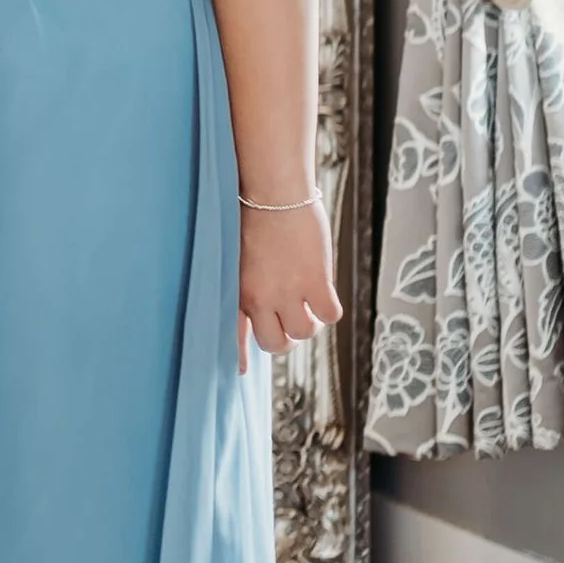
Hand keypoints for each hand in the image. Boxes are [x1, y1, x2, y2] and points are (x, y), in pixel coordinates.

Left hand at [239, 196, 340, 361]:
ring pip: (305, 332)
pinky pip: (329, 315)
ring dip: (309, 321)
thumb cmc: (252, 213)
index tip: (238, 371)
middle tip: (290, 317)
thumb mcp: (235, 253)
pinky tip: (324, 291)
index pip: (234, 335)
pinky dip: (329, 309)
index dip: (239, 356)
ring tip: (307, 299)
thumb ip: (240, 281)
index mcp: (237, 291)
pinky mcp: (316, 281)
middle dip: (285, 336)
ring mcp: (289, 292)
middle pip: (276, 344)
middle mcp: (261, 299)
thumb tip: (246, 305)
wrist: (273, 191)